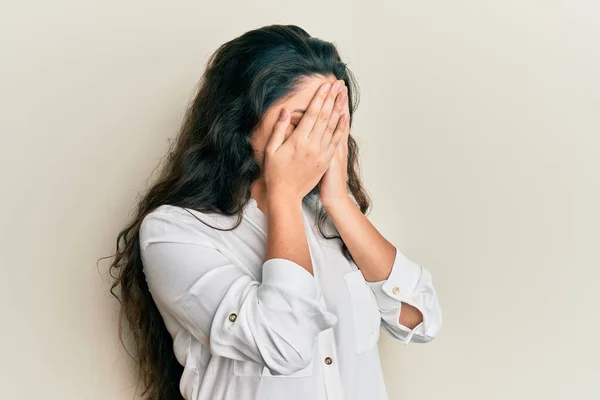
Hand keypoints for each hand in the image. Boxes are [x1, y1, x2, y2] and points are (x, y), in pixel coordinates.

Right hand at [264, 81, 346, 200]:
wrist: (286, 194)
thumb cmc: (275, 172)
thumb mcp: (271, 150)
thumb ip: (279, 129)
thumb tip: (285, 111)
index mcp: (298, 141)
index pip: (312, 114)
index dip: (319, 98)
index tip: (325, 85)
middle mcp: (312, 146)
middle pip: (325, 117)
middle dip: (332, 98)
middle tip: (338, 84)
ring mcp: (321, 154)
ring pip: (332, 127)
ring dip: (338, 109)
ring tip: (343, 95)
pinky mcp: (325, 161)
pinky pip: (336, 142)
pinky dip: (341, 128)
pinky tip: (344, 117)